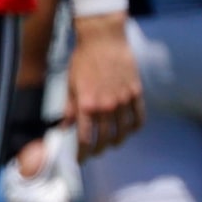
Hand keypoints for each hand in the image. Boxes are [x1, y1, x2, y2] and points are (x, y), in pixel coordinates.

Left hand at [63, 12, 145, 159]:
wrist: (103, 41)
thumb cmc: (82, 60)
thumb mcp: (70, 85)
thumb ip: (69, 108)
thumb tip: (64, 127)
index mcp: (86, 105)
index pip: (84, 138)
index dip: (82, 153)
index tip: (80, 159)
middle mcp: (106, 106)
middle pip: (104, 138)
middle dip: (98, 149)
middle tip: (95, 153)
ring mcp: (123, 100)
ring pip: (123, 131)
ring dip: (117, 141)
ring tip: (112, 144)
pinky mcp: (136, 93)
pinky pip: (138, 117)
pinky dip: (134, 128)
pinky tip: (129, 131)